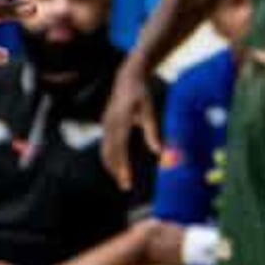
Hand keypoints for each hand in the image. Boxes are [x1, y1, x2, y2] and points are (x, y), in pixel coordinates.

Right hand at [102, 50, 160, 185]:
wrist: (128, 77)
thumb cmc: (142, 95)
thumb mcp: (150, 111)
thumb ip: (153, 132)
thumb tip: (159, 153)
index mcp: (122, 121)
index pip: (120, 149)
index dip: (123, 166)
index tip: (128, 181)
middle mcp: (111, 123)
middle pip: (110, 153)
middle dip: (116, 171)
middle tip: (125, 187)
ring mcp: (106, 123)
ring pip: (105, 150)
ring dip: (111, 166)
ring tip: (121, 180)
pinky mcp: (106, 124)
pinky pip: (105, 144)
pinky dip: (109, 157)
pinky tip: (116, 166)